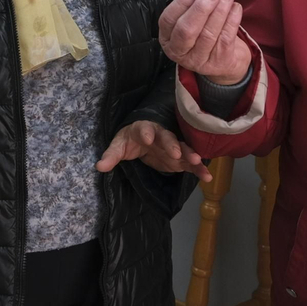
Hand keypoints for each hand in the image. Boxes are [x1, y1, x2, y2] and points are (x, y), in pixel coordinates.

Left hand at [96, 120, 212, 183]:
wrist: (144, 140)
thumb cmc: (130, 140)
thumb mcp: (119, 146)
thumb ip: (111, 156)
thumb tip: (99, 166)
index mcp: (143, 129)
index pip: (144, 128)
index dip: (146, 132)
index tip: (147, 137)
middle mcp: (161, 135)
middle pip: (167, 137)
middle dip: (172, 144)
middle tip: (176, 152)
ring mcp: (173, 146)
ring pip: (183, 148)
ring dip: (190, 154)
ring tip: (197, 160)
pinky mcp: (180, 159)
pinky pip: (191, 164)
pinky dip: (199, 169)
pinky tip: (206, 177)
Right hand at [159, 0, 253, 85]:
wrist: (223, 61)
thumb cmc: (204, 35)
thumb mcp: (192, 21)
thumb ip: (193, 4)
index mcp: (168, 38)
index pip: (168, 20)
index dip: (182, 2)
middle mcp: (179, 52)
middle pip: (186, 30)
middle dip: (201, 8)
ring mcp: (198, 60)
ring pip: (208, 34)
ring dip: (220, 11)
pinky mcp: (219, 63)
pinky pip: (225, 38)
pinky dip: (232, 20)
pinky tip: (235, 7)